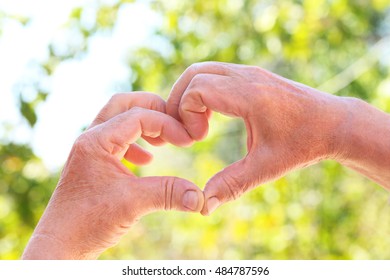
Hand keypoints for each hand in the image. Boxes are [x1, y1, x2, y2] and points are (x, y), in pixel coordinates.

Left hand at [22, 92, 203, 258]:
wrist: (61, 244)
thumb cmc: (87, 222)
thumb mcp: (132, 204)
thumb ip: (168, 194)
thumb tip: (199, 197)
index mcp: (96, 141)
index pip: (138, 116)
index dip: (167, 125)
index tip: (187, 142)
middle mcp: (91, 139)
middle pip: (124, 104)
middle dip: (153, 109)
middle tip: (174, 124)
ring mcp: (91, 150)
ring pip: (119, 119)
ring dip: (144, 124)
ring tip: (164, 141)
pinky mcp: (94, 162)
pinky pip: (117, 140)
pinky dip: (136, 143)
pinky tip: (147, 160)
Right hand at [167, 62, 351, 214]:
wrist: (334, 123)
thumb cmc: (304, 144)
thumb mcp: (267, 167)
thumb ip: (232, 185)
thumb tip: (204, 206)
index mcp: (250, 95)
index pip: (197, 88)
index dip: (186, 113)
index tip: (198, 138)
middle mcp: (247, 76)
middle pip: (193, 73)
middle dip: (180, 101)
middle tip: (186, 130)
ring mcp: (250, 72)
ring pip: (203, 70)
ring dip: (190, 94)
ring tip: (197, 124)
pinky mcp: (252, 75)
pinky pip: (216, 73)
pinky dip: (203, 90)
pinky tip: (212, 116)